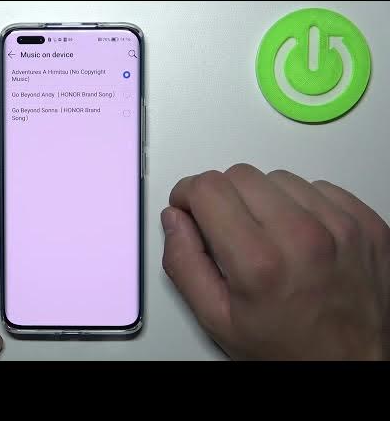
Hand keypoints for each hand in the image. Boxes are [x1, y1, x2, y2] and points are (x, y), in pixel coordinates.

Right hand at [161, 164, 389, 359]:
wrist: (353, 365)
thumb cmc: (289, 350)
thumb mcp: (217, 319)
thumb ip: (184, 264)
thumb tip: (174, 219)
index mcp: (259, 262)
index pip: (208, 188)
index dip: (188, 194)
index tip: (190, 207)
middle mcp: (304, 236)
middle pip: (240, 175)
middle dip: (222, 197)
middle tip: (228, 230)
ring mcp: (341, 226)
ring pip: (278, 178)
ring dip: (264, 200)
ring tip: (269, 237)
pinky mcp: (367, 223)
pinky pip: (318, 187)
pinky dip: (301, 205)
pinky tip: (299, 238)